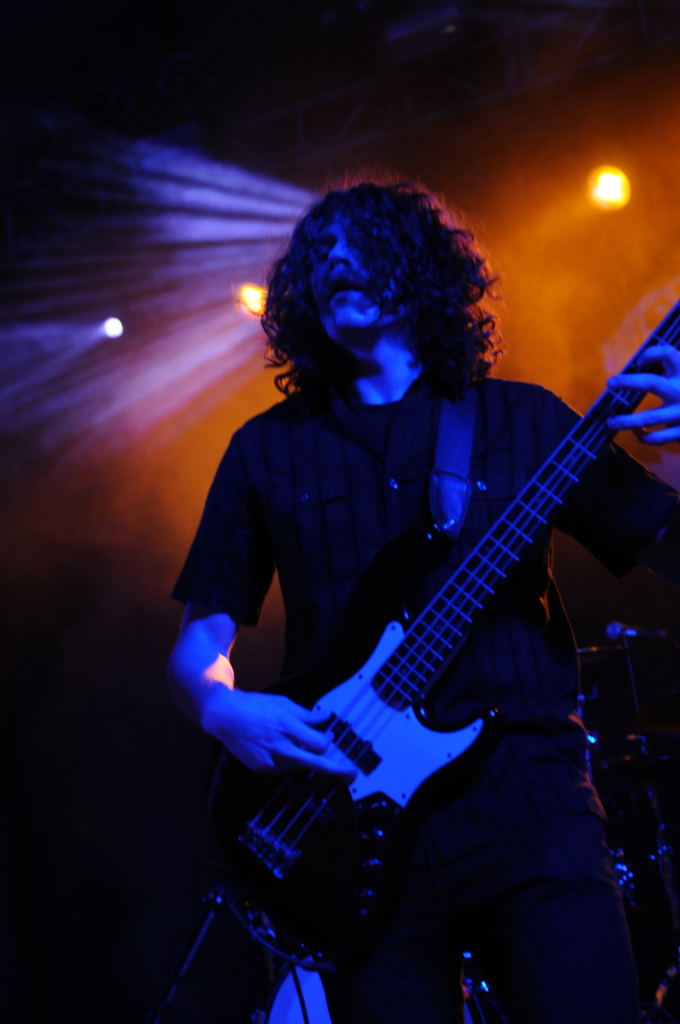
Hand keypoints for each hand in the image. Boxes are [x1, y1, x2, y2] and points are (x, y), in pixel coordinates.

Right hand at [202, 686, 356, 780]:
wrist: (226, 717)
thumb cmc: (256, 706)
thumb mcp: (283, 704)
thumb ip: (306, 715)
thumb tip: (326, 718)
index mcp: (287, 726)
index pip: (318, 743)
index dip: (328, 741)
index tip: (331, 737)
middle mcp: (280, 747)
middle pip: (315, 763)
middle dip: (336, 770)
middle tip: (352, 775)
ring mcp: (270, 761)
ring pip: (299, 765)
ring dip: (306, 758)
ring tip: (298, 744)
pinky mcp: (262, 768)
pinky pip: (285, 767)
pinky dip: (290, 759)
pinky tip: (282, 748)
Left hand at [607, 343, 679, 443]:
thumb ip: (673, 370)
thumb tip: (642, 368)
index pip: (666, 354)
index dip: (651, 354)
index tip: (639, 361)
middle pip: (651, 383)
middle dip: (628, 382)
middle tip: (610, 383)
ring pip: (649, 418)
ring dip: (626, 421)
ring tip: (610, 421)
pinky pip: (658, 437)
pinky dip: (644, 437)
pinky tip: (637, 433)